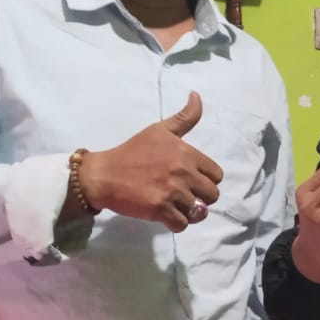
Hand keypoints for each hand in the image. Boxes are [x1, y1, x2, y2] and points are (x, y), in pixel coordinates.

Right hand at [80, 92, 223, 231]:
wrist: (103, 174)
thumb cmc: (132, 152)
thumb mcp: (159, 130)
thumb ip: (184, 118)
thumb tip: (197, 95)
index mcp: (186, 153)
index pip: (216, 174)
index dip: (206, 180)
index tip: (191, 180)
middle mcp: (183, 171)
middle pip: (213, 195)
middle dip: (201, 198)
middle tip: (183, 195)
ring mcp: (172, 192)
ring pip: (199, 212)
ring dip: (189, 212)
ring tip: (175, 207)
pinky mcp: (160, 209)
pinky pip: (182, 224)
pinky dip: (176, 224)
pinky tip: (166, 216)